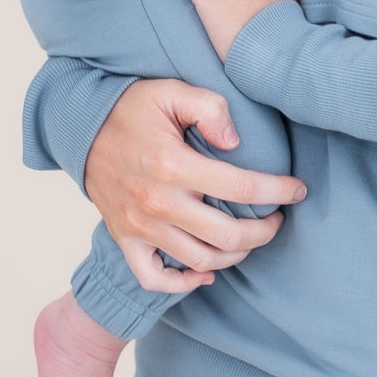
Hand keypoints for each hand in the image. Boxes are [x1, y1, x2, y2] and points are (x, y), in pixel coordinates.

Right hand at [86, 76, 305, 290]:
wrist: (79, 127)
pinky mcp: (125, 239)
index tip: (298, 190)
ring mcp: (140, 227)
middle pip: (228, 236)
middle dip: (265, 232)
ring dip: (235, 255)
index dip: (278, 191)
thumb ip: (210, 108)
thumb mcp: (171, 91)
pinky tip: (206, 273)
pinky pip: (154, 278)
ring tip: (250, 238)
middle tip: (278, 219)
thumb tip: (236, 142)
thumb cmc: (131, 108)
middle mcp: (158, 203)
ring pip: (201, 261)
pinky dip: (183, 284)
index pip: (242, 188)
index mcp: (173, 165)